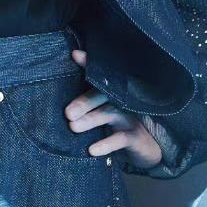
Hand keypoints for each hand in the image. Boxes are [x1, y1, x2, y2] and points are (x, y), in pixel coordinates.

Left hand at [65, 49, 162, 167]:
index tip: (75, 55)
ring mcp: (130, 117)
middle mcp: (121, 101)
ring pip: (110, 113)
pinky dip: (106, 144)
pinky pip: (121, 138)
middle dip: (84, 102)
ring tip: (73, 126)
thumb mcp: (100, 116)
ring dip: (91, 119)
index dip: (89, 64)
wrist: (144, 151)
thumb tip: (62, 99)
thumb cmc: (117, 130)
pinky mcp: (136, 137)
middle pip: (102, 95)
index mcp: (111, 93)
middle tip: (67, 112)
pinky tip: (92, 150)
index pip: (99, 75)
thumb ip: (84, 106)